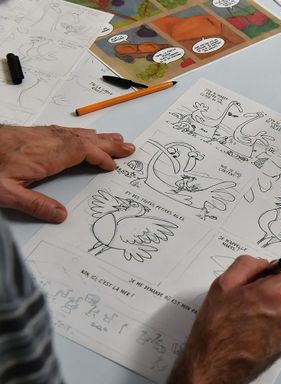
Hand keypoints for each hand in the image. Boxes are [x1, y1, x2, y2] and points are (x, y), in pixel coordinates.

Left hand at [0, 125, 132, 222]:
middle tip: (128, 146)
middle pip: (82, 139)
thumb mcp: (4, 194)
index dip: (100, 157)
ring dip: (96, 136)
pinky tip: (80, 134)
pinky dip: (78, 133)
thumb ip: (34, 204)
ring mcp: (36, 135)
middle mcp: (43, 142)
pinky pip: (61, 130)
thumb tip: (61, 215)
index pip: (80, 152)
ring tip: (114, 138)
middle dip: (107, 143)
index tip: (113, 166)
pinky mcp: (27, 133)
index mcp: (43, 156)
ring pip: (73, 133)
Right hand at [145, 256, 280, 383]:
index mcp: (277, 294)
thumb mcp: (224, 284)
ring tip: (251, 312)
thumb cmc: (216, 326)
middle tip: (253, 294)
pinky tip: (254, 327)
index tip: (267, 274)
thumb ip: (248, 265)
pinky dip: (275, 320)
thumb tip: (265, 264)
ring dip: (277, 304)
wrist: (213, 367)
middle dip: (279, 285)